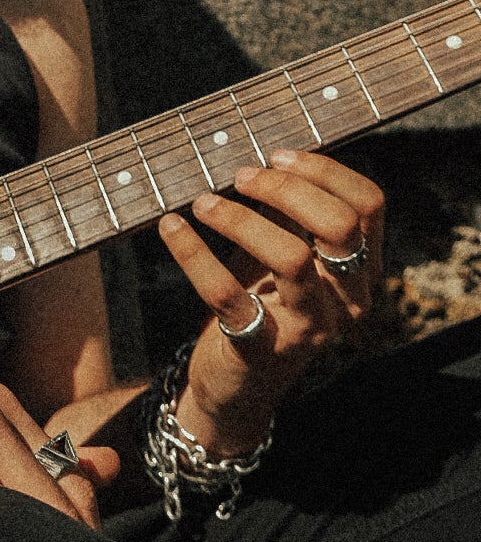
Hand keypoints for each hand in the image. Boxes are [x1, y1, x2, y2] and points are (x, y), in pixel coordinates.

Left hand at [157, 149, 384, 454]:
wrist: (233, 389)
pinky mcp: (259, 350)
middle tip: (240, 175)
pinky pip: (225, 293)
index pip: (369, 205)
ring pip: (292, 257)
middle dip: (287, 189)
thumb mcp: (278, 254)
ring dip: (240, 218)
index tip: (277, 156)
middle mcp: (346, 302)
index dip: (325, 170)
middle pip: (340, 225)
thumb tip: (263, 152)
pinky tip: (171, 226)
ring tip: (203, 202)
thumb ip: (285, 212)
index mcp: (360, 271)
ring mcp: (307, 329)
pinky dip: (193, 252)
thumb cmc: (259, 304)